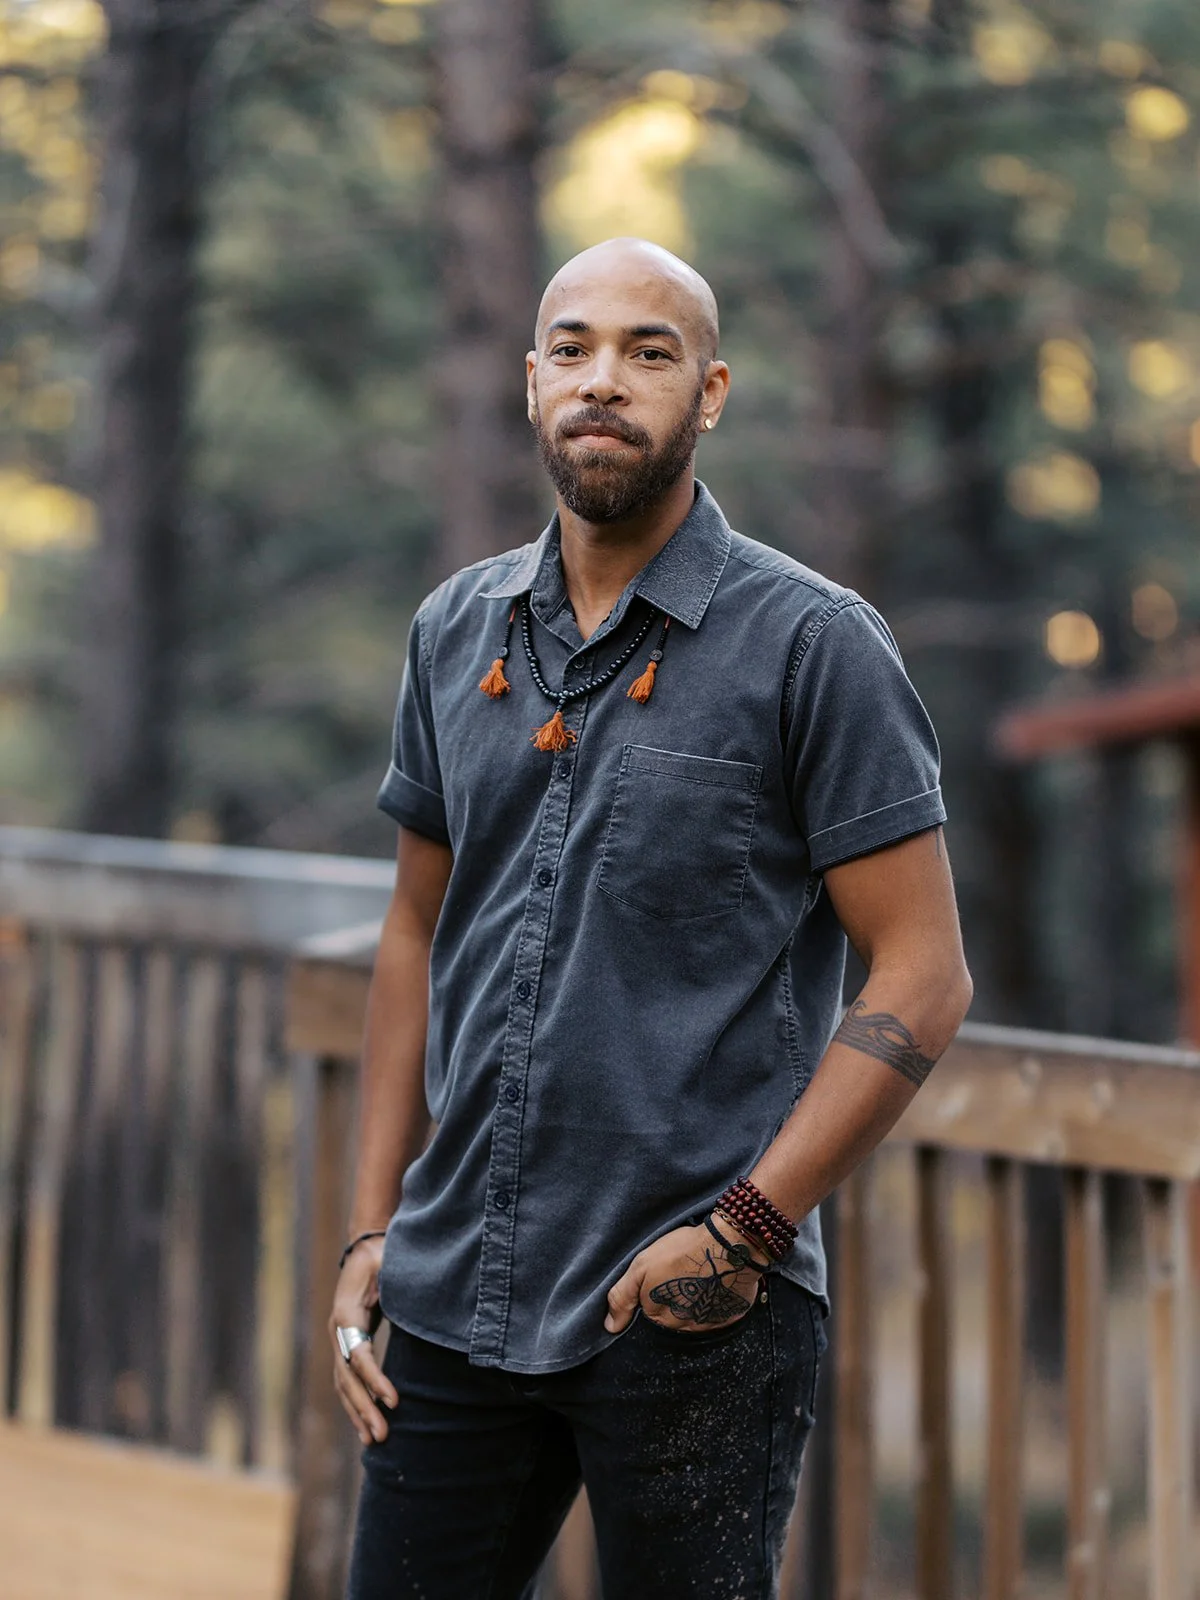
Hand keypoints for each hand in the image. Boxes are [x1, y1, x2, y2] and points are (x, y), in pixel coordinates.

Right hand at [329, 1236, 396, 1444]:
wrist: (366, 1248)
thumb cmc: (383, 1254)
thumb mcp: (389, 1261)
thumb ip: (397, 1281)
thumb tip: (418, 1301)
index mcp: (346, 1311)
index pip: (357, 1354)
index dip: (374, 1379)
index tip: (394, 1401)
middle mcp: (338, 1329)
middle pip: (346, 1377)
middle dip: (363, 1408)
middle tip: (382, 1435)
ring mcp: (339, 1339)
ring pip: (344, 1384)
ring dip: (358, 1412)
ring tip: (375, 1440)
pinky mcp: (347, 1345)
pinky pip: (348, 1380)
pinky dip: (356, 1403)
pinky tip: (366, 1425)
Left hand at [605, 1221, 762, 1335]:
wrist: (730, 1245)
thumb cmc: (682, 1252)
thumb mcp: (642, 1266)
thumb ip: (623, 1297)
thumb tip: (610, 1327)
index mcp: (660, 1317)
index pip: (650, 1315)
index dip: (653, 1295)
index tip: (660, 1278)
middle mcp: (684, 1328)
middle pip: (673, 1319)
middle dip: (674, 1301)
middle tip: (680, 1275)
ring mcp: (709, 1324)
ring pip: (695, 1318)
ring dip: (695, 1304)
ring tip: (698, 1278)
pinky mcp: (730, 1317)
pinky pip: (718, 1314)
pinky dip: (715, 1302)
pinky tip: (715, 1283)